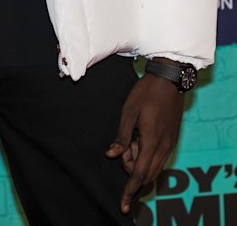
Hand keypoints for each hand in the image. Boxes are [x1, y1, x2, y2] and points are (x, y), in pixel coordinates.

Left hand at [105, 68, 184, 214]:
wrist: (169, 80)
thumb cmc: (146, 92)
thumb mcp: (128, 111)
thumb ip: (121, 136)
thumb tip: (111, 155)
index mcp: (151, 141)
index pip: (139, 174)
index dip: (130, 190)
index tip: (123, 203)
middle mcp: (164, 147)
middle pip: (147, 174)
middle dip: (132, 170)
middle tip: (122, 149)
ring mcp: (170, 144)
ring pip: (154, 168)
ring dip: (140, 162)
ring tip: (131, 139)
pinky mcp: (172, 139)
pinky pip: (160, 158)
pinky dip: (147, 156)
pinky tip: (139, 138)